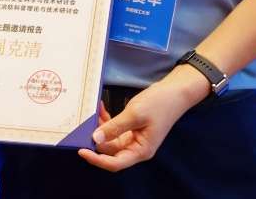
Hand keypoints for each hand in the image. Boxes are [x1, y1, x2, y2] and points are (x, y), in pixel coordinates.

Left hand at [77, 80, 195, 171]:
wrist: (174, 92)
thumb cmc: (159, 104)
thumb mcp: (135, 115)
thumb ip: (115, 127)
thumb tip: (95, 138)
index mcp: (140, 151)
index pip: (115, 163)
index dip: (97, 160)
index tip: (81, 150)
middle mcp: (136, 148)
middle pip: (110, 150)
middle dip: (95, 138)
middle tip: (82, 125)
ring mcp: (133, 138)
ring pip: (110, 138)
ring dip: (100, 127)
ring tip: (93, 111)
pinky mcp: (130, 128)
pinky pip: (114, 128)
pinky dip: (106, 120)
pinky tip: (101, 107)